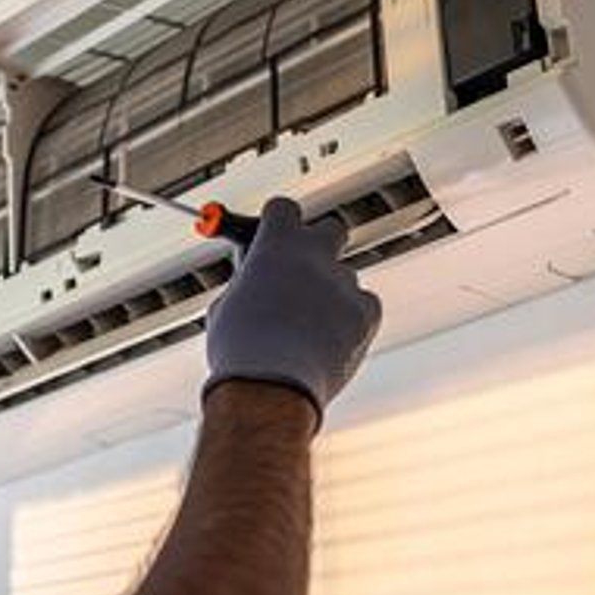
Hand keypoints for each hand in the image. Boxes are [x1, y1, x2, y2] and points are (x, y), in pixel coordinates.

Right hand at [202, 197, 381, 416]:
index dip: (276, 222)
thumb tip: (255, 280)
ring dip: (330, 292)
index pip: (283, 209)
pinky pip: (364, 305)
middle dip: (319, 244)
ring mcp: (344, 281)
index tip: (270, 236)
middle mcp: (315, 253)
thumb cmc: (241, 348)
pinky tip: (330, 339)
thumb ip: (249, 281)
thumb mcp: (228, 303)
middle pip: (331, 229)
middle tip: (303, 269)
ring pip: (344, 276)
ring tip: (307, 328)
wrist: (271, 385)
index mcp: (276, 243)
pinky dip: (350, 318)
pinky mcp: (366, 311)